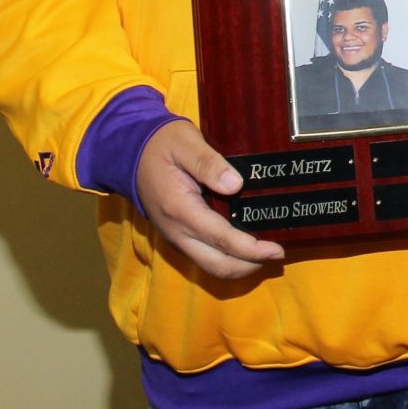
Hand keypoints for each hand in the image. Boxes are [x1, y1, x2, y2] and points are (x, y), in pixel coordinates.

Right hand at [134, 119, 286, 279]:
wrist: (130, 152)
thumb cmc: (161, 144)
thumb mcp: (185, 142)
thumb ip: (208, 163)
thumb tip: (235, 185)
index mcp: (180, 209)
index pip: (222, 239)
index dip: (251, 249)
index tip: (277, 249)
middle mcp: (177, 231)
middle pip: (218, 265)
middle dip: (250, 265)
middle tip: (278, 253)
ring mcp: (176, 237)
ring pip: (211, 266)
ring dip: (240, 266)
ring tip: (266, 253)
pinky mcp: (178, 237)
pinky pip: (205, 257)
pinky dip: (227, 258)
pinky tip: (245, 246)